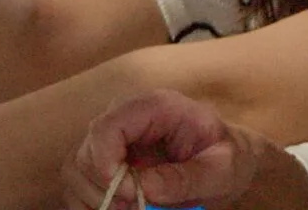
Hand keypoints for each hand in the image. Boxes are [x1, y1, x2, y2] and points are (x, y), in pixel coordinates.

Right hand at [61, 90, 266, 209]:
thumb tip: (145, 188)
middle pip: (86, 151)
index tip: (130, 195)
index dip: (105, 162)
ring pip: (76, 167)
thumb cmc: (231, 157)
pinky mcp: (107, 158)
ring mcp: (112, 138)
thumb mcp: (223, 169)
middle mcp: (124, 117)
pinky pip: (80, 180)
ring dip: (95, 196)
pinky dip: (89, 201)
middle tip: (138, 207)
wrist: (230, 157)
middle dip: (106, 187)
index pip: (107, 127)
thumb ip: (187, 177)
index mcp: (153, 108)